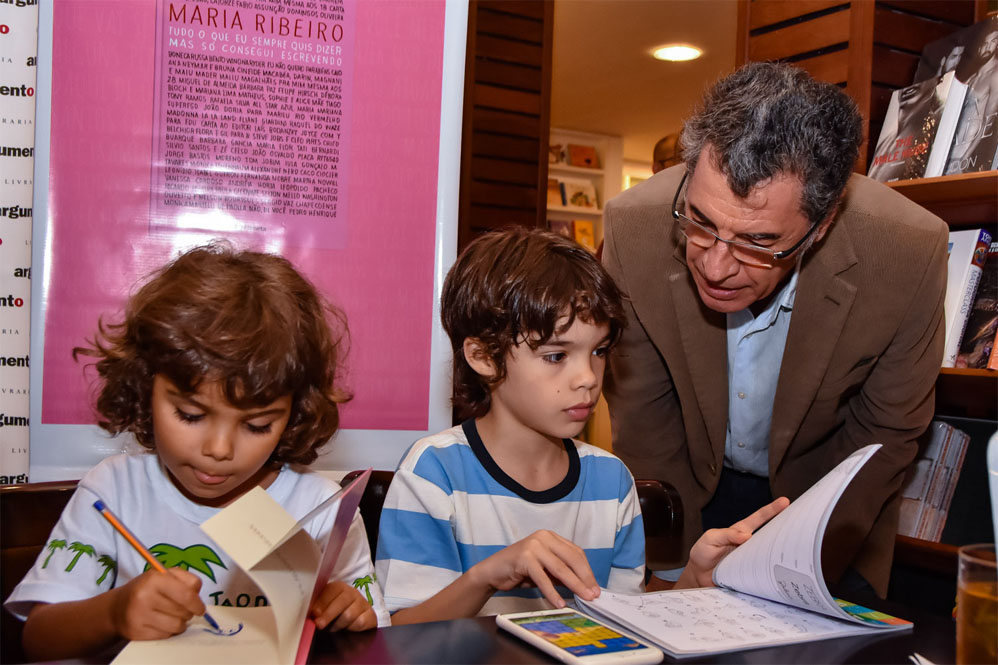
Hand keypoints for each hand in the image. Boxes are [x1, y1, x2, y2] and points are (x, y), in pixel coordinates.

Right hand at [109, 568, 204, 640]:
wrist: (118, 607)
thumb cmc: (148, 589)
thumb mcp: (166, 575)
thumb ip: (186, 579)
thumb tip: (198, 596)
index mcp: (155, 579)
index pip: (186, 594)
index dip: (197, 604)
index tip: (200, 609)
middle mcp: (144, 597)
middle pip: (183, 611)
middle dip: (189, 612)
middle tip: (184, 610)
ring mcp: (139, 616)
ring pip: (176, 625)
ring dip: (180, 623)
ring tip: (173, 616)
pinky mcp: (136, 632)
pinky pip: (165, 635)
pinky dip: (169, 631)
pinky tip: (162, 623)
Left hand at [310, 581, 376, 630]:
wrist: (356, 617)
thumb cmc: (335, 611)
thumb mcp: (325, 606)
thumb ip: (318, 608)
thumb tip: (309, 614)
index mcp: (339, 587)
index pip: (332, 590)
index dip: (322, 602)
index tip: (314, 613)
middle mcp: (352, 592)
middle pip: (342, 602)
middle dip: (329, 614)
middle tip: (319, 624)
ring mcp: (363, 603)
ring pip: (349, 614)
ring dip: (338, 624)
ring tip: (332, 628)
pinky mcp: (370, 614)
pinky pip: (360, 622)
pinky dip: (351, 628)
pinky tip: (346, 628)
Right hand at [469, 530, 599, 608]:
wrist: (493, 571)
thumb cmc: (520, 570)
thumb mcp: (545, 570)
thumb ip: (562, 573)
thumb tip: (584, 586)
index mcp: (551, 537)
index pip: (576, 553)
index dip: (587, 571)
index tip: (594, 586)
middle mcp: (543, 537)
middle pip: (571, 558)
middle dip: (584, 578)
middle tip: (593, 594)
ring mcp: (533, 546)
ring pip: (560, 568)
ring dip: (574, 585)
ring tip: (583, 598)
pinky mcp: (524, 557)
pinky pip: (543, 578)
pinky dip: (552, 592)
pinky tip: (559, 603)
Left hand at [680, 496, 790, 588]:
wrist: (698, 576)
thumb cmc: (704, 553)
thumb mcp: (711, 538)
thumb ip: (726, 534)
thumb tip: (747, 535)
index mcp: (741, 532)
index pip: (759, 519)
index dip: (772, 510)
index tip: (786, 502)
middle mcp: (750, 545)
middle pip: (771, 536)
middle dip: (785, 531)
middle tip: (800, 527)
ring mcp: (752, 560)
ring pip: (771, 556)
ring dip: (781, 554)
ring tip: (795, 553)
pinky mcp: (751, 576)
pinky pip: (764, 575)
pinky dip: (772, 575)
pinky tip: (782, 576)